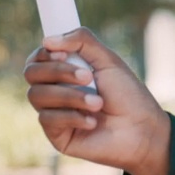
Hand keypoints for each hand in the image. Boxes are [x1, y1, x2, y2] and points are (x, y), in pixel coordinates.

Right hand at [24, 28, 170, 174]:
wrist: (142, 129)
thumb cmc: (128, 94)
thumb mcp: (108, 61)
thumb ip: (83, 42)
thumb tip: (47, 40)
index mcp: (66, 70)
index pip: (38, 57)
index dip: (45, 54)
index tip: (65, 54)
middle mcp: (55, 89)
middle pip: (31, 73)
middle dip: (59, 72)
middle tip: (89, 77)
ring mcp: (53, 112)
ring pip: (37, 95)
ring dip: (71, 96)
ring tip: (98, 103)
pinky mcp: (55, 134)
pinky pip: (47, 119)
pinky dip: (73, 116)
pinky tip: (94, 122)